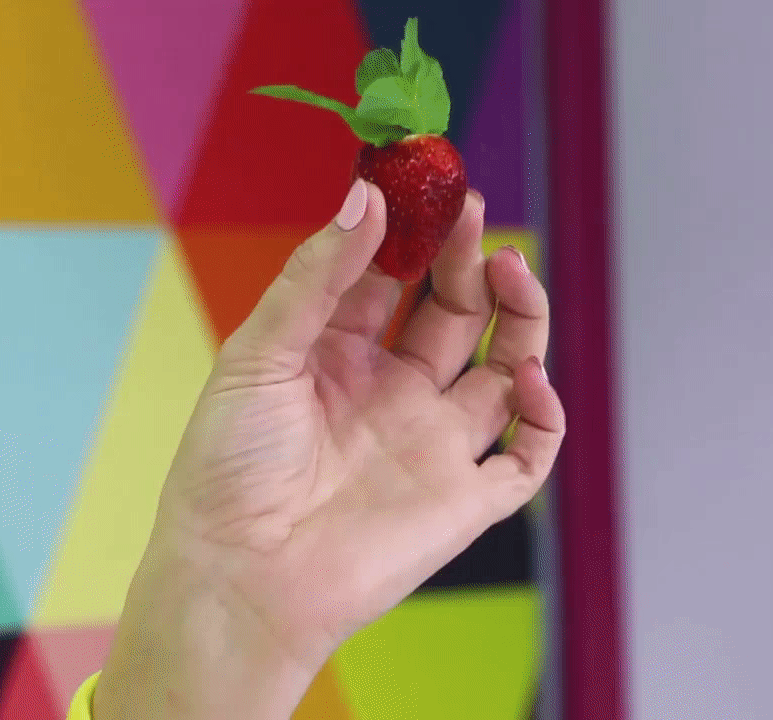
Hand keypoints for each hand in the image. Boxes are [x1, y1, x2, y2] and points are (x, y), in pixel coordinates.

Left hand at [93, 179, 564, 718]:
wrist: (238, 576)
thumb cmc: (229, 468)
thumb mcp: (260, 354)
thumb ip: (317, 278)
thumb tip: (366, 198)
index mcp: (337, 357)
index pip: (389, 279)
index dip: (412, 231)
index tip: (427, 183)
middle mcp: (391, 393)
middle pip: (453, 311)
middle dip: (467, 259)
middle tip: (471, 212)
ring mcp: (432, 444)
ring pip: (502, 367)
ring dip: (518, 316)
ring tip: (510, 270)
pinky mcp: (464, 499)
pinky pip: (527, 452)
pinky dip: (543, 413)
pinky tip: (521, 374)